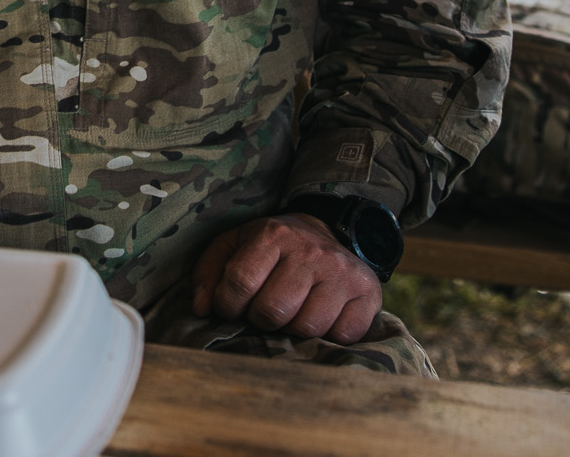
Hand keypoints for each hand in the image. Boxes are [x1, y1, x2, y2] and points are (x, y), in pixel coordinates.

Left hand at [190, 213, 382, 342]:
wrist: (327, 232)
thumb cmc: (272, 248)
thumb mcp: (234, 245)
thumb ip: (209, 273)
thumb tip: (201, 309)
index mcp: (274, 235)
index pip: (241, 282)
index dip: (228, 304)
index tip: (230, 307)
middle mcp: (311, 251)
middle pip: (274, 311)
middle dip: (260, 320)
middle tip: (264, 311)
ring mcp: (343, 273)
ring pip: (307, 328)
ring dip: (292, 330)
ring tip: (291, 314)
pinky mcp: (368, 293)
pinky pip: (343, 335)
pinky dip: (328, 337)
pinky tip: (320, 318)